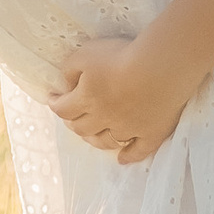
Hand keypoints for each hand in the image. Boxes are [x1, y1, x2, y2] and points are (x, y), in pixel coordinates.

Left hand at [50, 35, 192, 165]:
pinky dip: (128, 156)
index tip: (53, 98)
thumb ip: (70, 70)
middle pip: (82, 128)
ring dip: (96, 140)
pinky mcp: (151, 133)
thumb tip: (65, 86)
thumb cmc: (121, 56)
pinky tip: (122, 159)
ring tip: (92, 137)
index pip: (63, 108)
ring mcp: (128, 129)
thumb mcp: (86, 54)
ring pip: (106, 142)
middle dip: (73, 123)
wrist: (160, 67)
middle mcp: (104, 119)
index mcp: (86, 99)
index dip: (55, 104)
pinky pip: (138, 151)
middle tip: (72, 118)